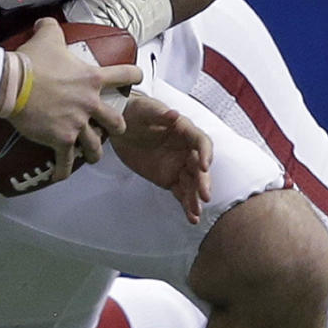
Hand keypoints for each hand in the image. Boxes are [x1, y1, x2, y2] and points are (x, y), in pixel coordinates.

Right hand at [8, 19, 141, 181]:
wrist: (13, 84)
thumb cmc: (32, 60)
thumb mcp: (47, 36)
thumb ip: (51, 27)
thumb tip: (45, 21)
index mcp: (93, 79)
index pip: (126, 76)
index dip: (135, 77)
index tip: (138, 79)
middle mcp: (91, 103)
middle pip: (116, 121)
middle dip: (116, 126)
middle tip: (111, 128)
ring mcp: (77, 124)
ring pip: (96, 146)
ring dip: (95, 152)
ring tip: (92, 156)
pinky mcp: (61, 140)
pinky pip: (66, 161)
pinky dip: (62, 170)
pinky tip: (59, 176)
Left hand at [109, 93, 211, 222]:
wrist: (121, 125)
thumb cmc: (137, 111)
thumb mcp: (146, 109)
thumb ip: (160, 114)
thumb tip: (173, 115)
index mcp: (185, 131)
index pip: (201, 142)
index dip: (205, 154)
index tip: (204, 166)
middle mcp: (187, 150)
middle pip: (199, 167)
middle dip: (203, 181)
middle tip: (204, 195)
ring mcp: (179, 166)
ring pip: (191, 184)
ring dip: (195, 198)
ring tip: (196, 213)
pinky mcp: (168, 179)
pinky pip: (180, 193)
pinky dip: (186, 205)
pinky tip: (191, 218)